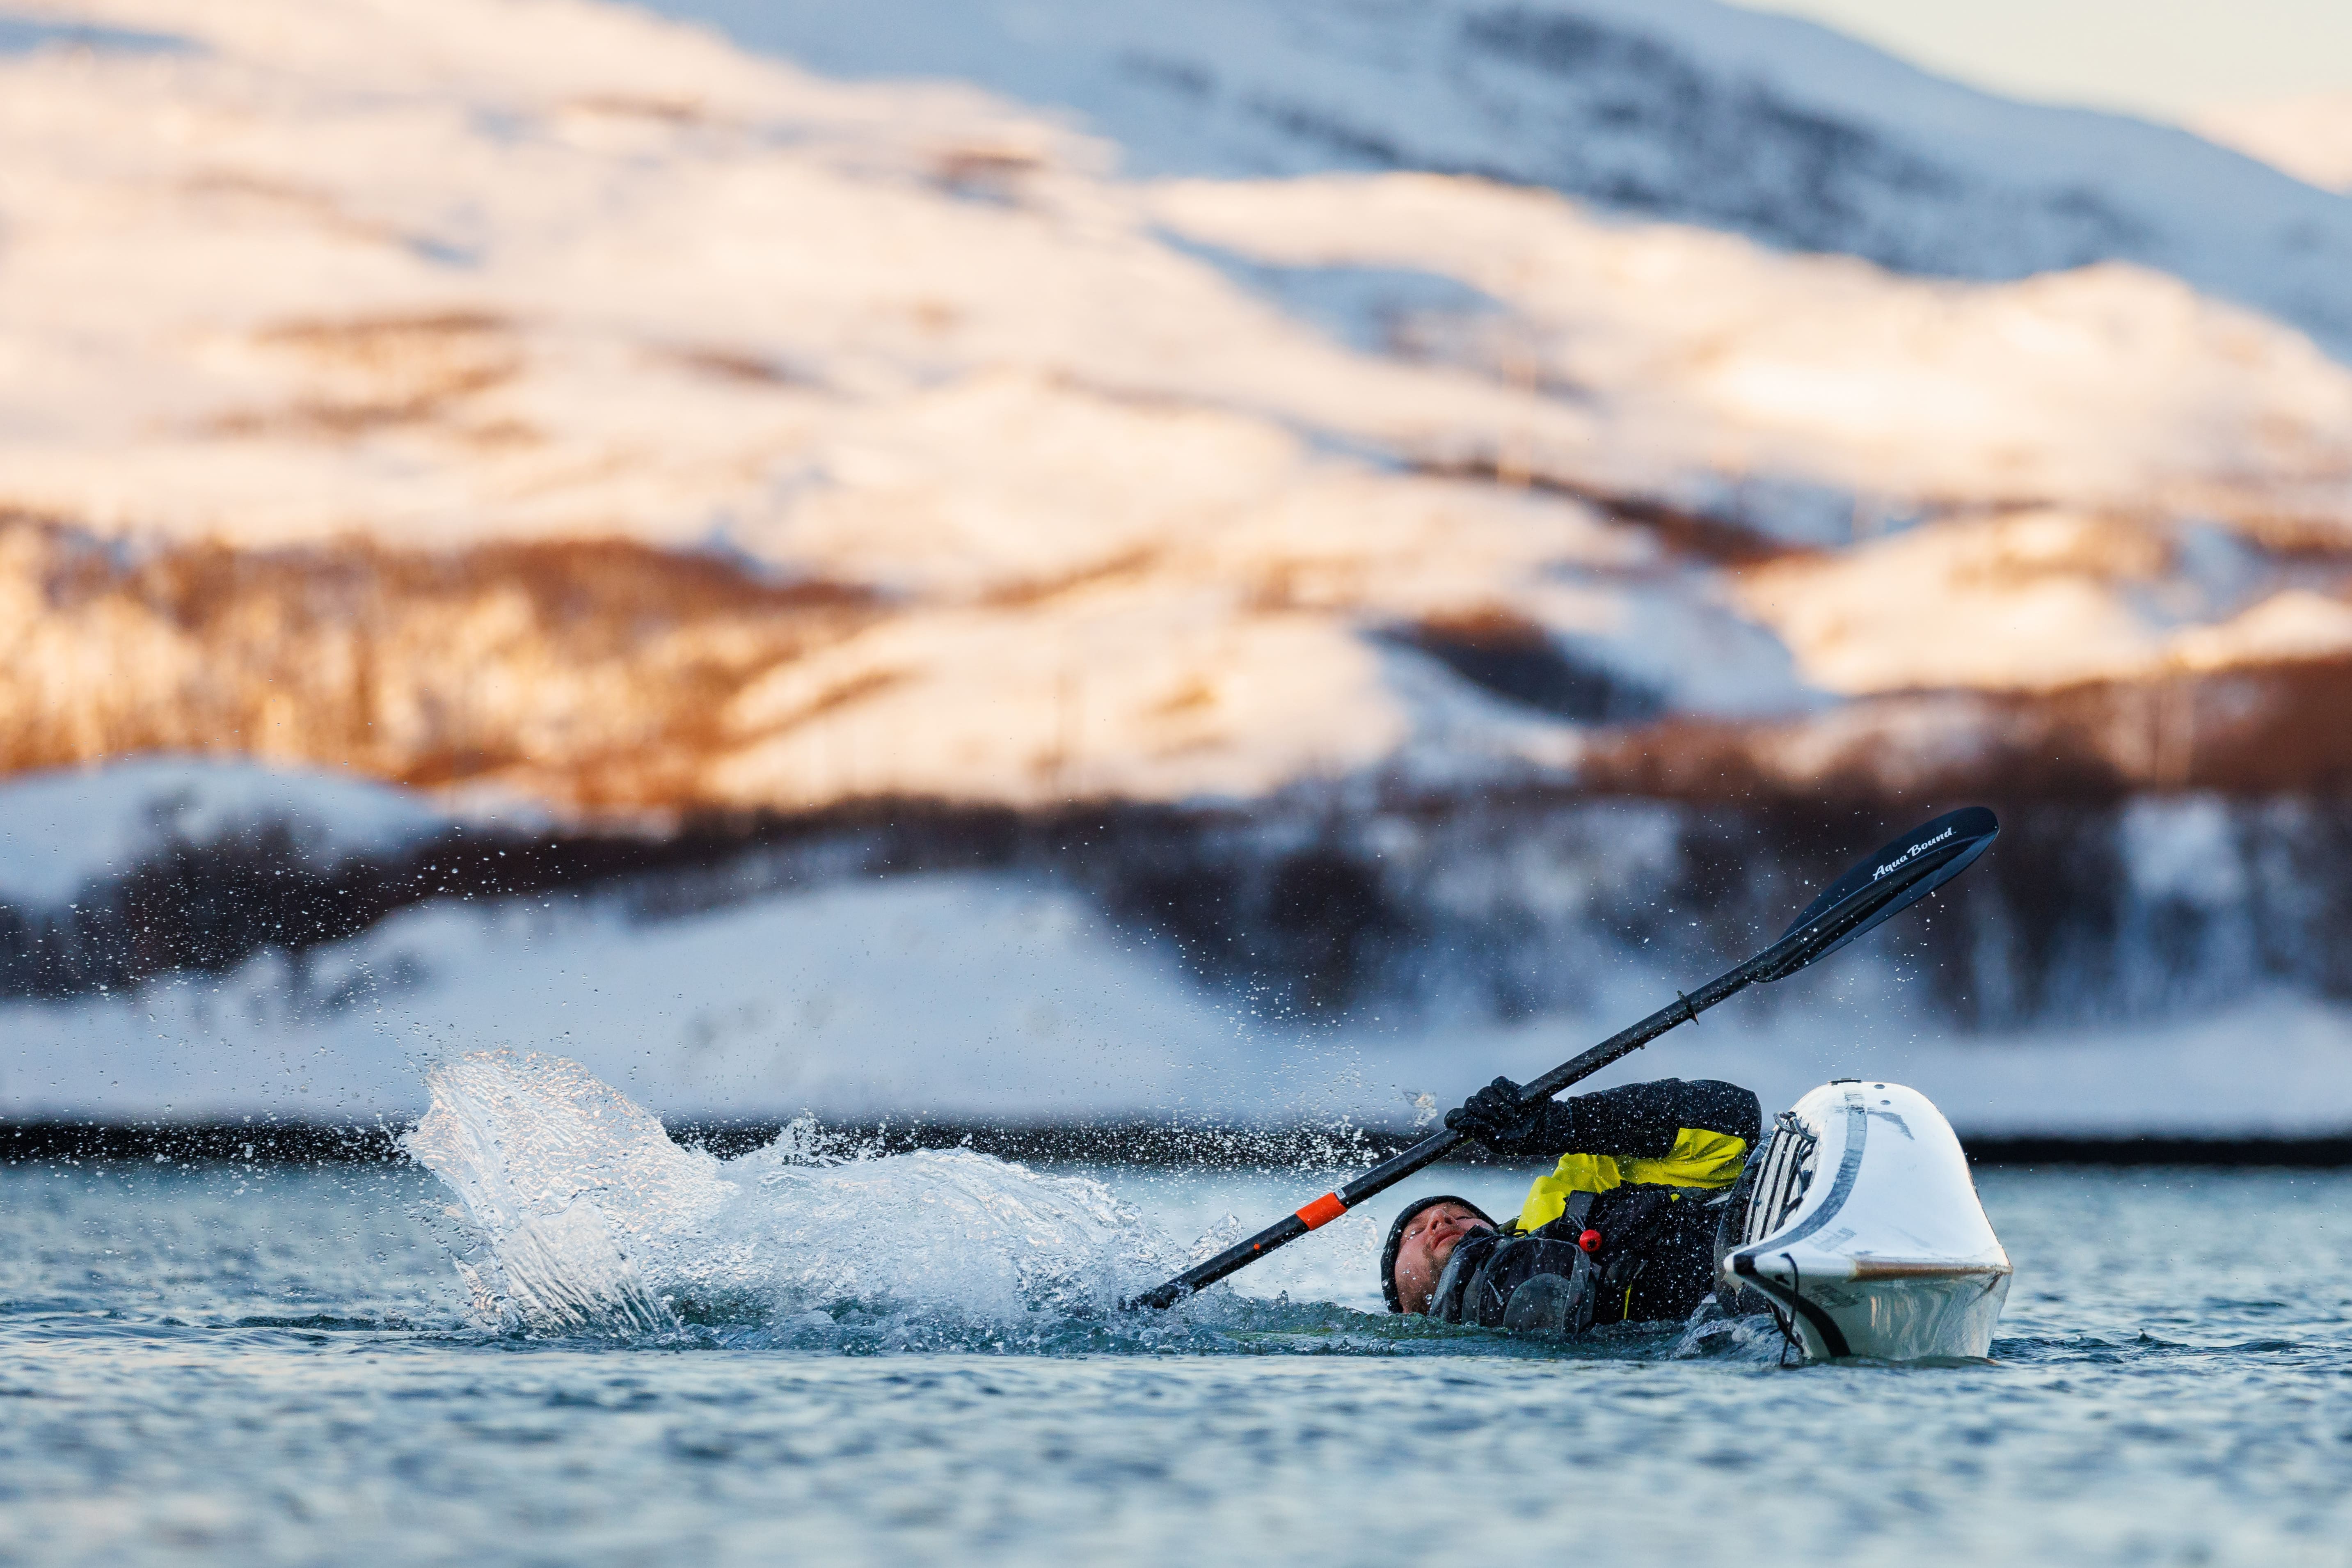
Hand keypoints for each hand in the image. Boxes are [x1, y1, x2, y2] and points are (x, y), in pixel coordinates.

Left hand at [1444, 1076, 1575, 1158]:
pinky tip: (1516, 1102)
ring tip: (1512, 1116)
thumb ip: (1480, 1132)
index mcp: (1475, 1124)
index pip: (1455, 1117)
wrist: (1543, 1129)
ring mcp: (1491, 1097)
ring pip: (1484, 1093)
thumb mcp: (1499, 1141)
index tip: (1459, 1123)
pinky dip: (1506, 1092)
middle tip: (1501, 1122)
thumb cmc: (1519, 1140)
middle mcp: (1480, 1109)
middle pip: (1471, 1103)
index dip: (1455, 1118)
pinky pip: (1498, 1083)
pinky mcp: (1504, 1087)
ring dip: (1499, 1105)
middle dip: (1485, 1113)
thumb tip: (1459, 1124)